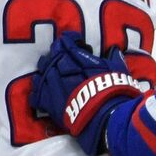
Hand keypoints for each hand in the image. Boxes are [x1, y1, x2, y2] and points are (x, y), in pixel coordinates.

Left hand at [29, 33, 148, 155]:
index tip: (75, 42)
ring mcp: (53, 86)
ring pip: (41, 72)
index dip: (69, 40)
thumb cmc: (114, 91)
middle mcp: (62, 69)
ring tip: (51, 73)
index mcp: (77, 58)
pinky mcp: (49, 103)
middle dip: (57, 55)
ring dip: (46, 70)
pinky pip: (36, 94)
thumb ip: (113, 58)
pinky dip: (38, 91)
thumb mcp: (118, 69)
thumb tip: (113, 49)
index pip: (66, 42)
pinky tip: (43, 91)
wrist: (105, 116)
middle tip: (63, 58)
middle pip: (52, 55)